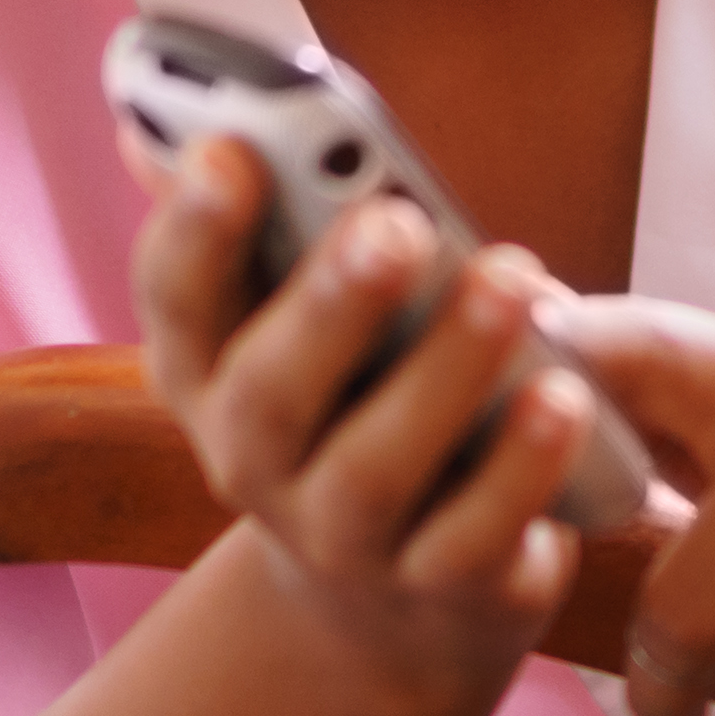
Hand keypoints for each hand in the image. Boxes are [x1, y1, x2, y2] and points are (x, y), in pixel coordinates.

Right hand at [128, 135, 602, 714]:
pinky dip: (520, 468)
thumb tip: (150, 120)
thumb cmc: (350, 402)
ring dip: (445, 370)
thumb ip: (253, 224)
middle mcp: (252, 463)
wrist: (394, 595)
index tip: (232, 152)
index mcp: (207, 374)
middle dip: (330, 303)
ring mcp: (339, 537)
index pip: (175, 301)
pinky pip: (474, 535)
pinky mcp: (437, 586)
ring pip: (374, 467)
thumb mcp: (293, 319)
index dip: (193, 230)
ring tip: (513, 280)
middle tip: (396, 224)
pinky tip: (564, 396)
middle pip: (271, 391)